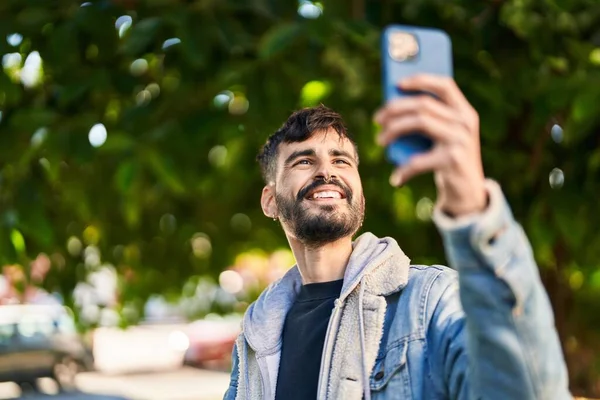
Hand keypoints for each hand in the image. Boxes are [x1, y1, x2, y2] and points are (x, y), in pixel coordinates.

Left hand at [374, 74, 486, 216]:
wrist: (467, 192)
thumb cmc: (447, 159)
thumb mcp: (442, 137)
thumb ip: (428, 120)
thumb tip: (390, 109)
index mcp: (464, 112)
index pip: (445, 85)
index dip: (421, 80)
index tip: (397, 84)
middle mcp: (465, 122)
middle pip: (424, 104)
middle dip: (395, 109)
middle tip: (377, 119)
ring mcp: (461, 140)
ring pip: (419, 122)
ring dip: (393, 130)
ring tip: (380, 141)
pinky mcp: (453, 160)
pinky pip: (419, 160)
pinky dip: (404, 169)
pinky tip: (396, 178)